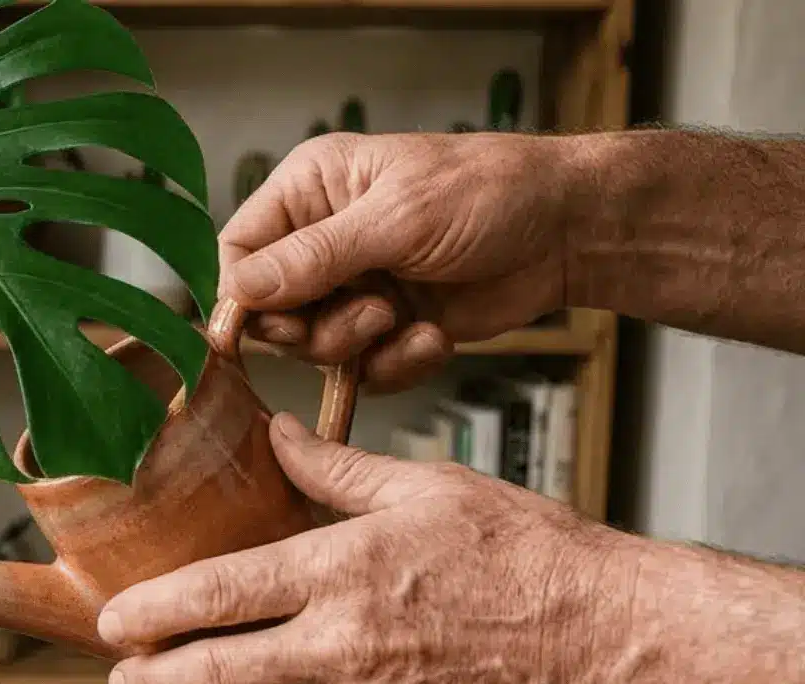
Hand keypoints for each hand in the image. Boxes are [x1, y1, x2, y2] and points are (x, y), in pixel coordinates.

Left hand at [96, 414, 629, 683]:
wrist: (612, 640)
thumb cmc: (527, 554)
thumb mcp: (429, 488)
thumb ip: (336, 468)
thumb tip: (273, 430)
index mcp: (343, 570)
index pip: (215, 595)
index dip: (150, 612)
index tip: (111, 620)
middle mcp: (345, 646)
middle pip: (213, 673)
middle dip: (150, 677)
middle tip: (118, 674)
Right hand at [224, 133, 581, 390]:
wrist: (568, 231)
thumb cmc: (490, 194)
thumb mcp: (396, 219)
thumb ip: (314, 258)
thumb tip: (239, 291)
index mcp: (311, 190)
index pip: (239, 249)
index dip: (243, 294)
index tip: (265, 325)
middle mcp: (324, 239)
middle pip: (270, 310)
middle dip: (313, 327)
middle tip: (366, 315)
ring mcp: (356, 286)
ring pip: (315, 346)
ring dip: (357, 345)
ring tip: (401, 318)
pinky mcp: (390, 326)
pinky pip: (362, 369)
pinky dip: (395, 363)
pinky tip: (431, 338)